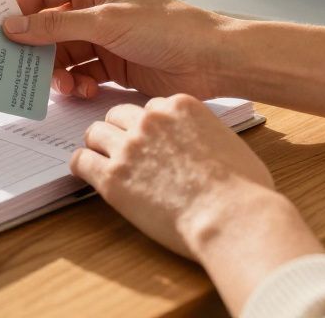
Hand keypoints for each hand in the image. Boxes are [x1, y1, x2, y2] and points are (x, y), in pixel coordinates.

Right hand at [2, 0, 236, 99]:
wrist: (210, 60)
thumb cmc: (167, 28)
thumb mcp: (104, 22)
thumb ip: (55, 26)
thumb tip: (13, 26)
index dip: (19, 11)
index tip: (0, 32)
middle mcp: (94, 9)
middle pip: (47, 29)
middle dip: (36, 49)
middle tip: (21, 69)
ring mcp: (102, 38)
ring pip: (61, 55)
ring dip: (57, 71)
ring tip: (64, 85)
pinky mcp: (112, 65)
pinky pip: (79, 73)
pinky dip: (75, 83)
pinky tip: (83, 89)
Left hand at [71, 94, 278, 258]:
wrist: (232, 218)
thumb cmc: (244, 190)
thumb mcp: (231, 143)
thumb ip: (208, 134)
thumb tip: (207, 145)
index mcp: (181, 106)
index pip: (151, 107)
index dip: (150, 127)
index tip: (152, 142)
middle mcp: (151, 120)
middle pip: (118, 114)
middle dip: (120, 131)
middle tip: (125, 152)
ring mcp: (129, 146)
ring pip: (95, 132)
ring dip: (99, 147)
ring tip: (104, 163)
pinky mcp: (112, 176)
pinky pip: (80, 160)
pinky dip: (82, 166)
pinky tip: (89, 175)